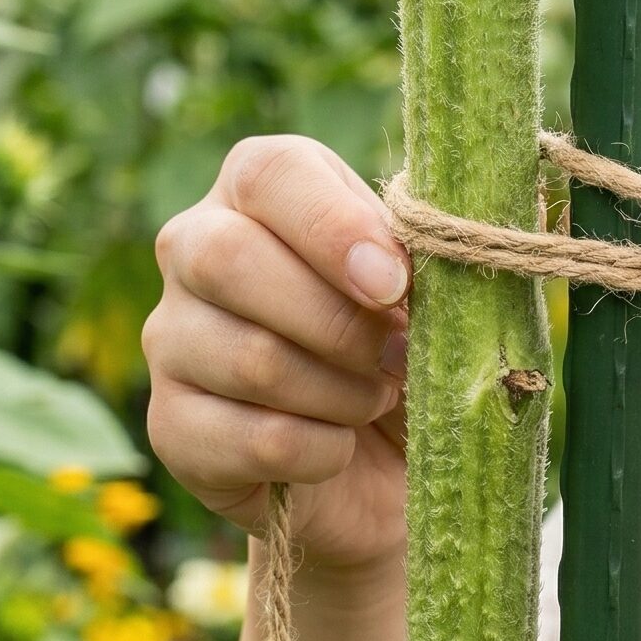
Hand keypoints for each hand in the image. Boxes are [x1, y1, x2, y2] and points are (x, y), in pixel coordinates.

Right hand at [144, 134, 410, 574]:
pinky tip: (340, 448)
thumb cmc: (417, 349)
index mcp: (263, 191)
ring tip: (375, 398)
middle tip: (397, 356)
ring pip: (247, 356)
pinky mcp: (172, 425)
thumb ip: (449, 251)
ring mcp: (172, 338)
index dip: (333, 226)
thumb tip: (469, 237)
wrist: (388, 467)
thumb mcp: (447, 291)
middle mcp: (196, 248)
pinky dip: (319, 451)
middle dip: (336, 320)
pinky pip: (247, 437)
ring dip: (341, 391)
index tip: (395, 282)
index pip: (270, 172)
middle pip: (226, 258)